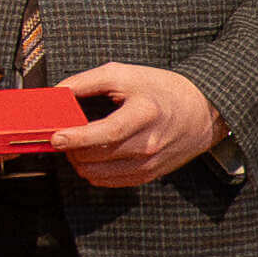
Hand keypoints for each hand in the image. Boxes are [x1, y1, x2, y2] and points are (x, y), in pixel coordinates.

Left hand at [49, 61, 228, 189]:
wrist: (202, 110)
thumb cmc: (162, 90)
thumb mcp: (124, 74)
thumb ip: (86, 82)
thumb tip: (56, 93)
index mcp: (144, 114)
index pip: (106, 133)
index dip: (77, 137)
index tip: (56, 137)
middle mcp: (148, 144)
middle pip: (96, 156)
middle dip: (71, 147)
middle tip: (64, 133)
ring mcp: (148, 163)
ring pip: (96, 174)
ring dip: (78, 161)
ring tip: (78, 143)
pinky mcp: (147, 175)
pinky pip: (107, 182)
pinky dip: (93, 170)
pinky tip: (93, 154)